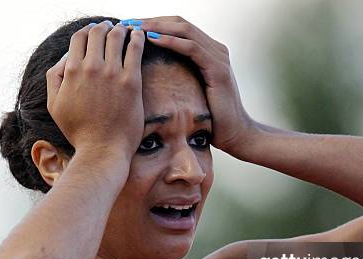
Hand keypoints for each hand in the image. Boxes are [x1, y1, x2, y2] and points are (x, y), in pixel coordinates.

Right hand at [46, 21, 145, 159]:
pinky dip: (137, 37)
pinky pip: (135, 49)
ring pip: (117, 36)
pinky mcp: (131, 82)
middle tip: (111, 27)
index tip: (95, 31)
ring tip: (126, 29)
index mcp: (71, 71)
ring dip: (121, 29)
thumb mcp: (55, 105)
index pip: (79, 38)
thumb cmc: (79, 131)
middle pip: (98, 33)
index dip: (88, 30)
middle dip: (104, 26)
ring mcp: (112, 74)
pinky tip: (139, 35)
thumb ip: (54, 78)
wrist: (102, 150)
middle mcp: (91, 68)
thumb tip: (65, 59)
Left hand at [139, 16, 255, 154]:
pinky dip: (171, 42)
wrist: (234, 133)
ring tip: (136, 28)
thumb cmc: (212, 118)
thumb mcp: (191, 91)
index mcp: (209, 51)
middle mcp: (215, 49)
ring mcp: (219, 57)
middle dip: (152, 21)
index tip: (130, 26)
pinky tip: (153, 40)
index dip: (154, 23)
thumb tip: (150, 73)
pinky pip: (192, 48)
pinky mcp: (218, 69)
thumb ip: (179, 76)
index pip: (178, 27)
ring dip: (158, 27)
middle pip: (180, 23)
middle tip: (128, 22)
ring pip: (185, 30)